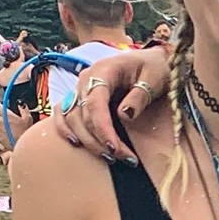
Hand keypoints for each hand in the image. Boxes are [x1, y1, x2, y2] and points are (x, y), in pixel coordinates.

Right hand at [56, 48, 170, 157]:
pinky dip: (66, 130)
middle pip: (82, 115)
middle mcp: (85, 80)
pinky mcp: (80, 98)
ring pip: (71, 119)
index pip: (95, 103)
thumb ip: (139, 95)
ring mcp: (80, 89)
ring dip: (87, 141)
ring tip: (111, 158)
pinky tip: (78, 144)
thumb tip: (124, 115)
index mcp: (103, 71)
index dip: (102, 128)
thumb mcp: (154, 78)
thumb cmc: (154, 67)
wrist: (150, 61)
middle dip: (100, 141)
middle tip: (126, 158)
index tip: (115, 148)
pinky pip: (64, 114)